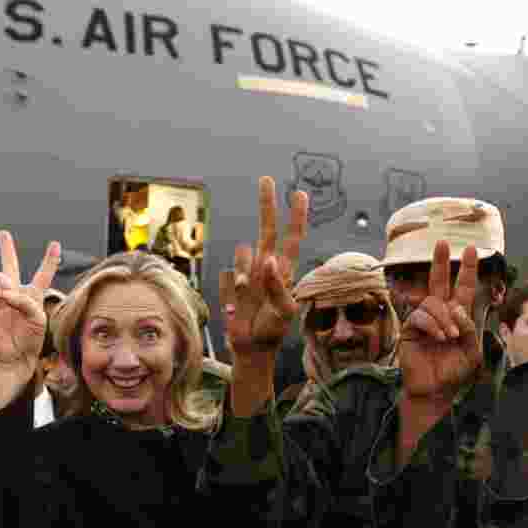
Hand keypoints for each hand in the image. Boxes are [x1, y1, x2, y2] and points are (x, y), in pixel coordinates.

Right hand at [0, 230, 60, 377]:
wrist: (14, 355)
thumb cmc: (29, 339)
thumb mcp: (38, 317)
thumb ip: (25, 299)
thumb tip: (3, 287)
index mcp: (34, 296)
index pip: (42, 274)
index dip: (50, 260)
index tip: (55, 244)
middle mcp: (16, 293)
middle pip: (11, 266)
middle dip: (6, 249)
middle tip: (2, 233)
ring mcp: (0, 297)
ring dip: (5, 282)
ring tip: (8, 296)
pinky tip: (0, 293)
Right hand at [219, 177, 307, 358]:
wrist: (251, 347)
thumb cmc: (273, 331)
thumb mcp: (283, 312)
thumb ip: (277, 286)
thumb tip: (267, 260)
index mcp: (285, 271)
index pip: (292, 238)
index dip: (296, 217)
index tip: (298, 193)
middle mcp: (267, 266)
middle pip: (267, 229)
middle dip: (267, 205)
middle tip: (266, 179)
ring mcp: (248, 273)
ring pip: (243, 254)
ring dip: (244, 275)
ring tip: (248, 301)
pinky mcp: (232, 281)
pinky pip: (229, 275)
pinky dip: (233, 292)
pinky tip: (237, 308)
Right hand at [398, 241, 481, 399]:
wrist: (435, 390)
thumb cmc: (454, 372)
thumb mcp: (472, 351)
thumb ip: (470, 327)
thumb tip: (455, 307)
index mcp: (458, 317)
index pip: (463, 288)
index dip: (468, 270)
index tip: (473, 250)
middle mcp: (440, 314)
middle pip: (440, 282)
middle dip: (441, 262)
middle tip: (442, 242)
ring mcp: (424, 321)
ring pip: (433, 302)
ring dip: (445, 318)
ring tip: (449, 337)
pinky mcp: (410, 329)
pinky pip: (421, 317)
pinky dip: (433, 326)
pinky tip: (439, 338)